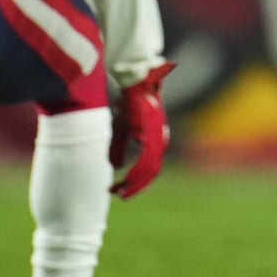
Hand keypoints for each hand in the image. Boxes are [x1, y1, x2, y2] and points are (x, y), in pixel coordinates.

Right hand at [110, 62, 175, 198]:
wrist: (133, 81)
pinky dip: (135, 171)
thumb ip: (119, 147)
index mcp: (154, 140)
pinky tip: (124, 177)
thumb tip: (117, 166)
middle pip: (151, 172)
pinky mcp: (151, 131)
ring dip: (134, 183)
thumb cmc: (128, 102)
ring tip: (120, 192)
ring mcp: (157, 135)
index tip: (118, 190)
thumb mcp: (120, 128)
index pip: (148, 168)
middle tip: (119, 196)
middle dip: (135, 186)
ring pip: (149, 168)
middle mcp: (159, 140)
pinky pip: (145, 158)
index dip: (135, 181)